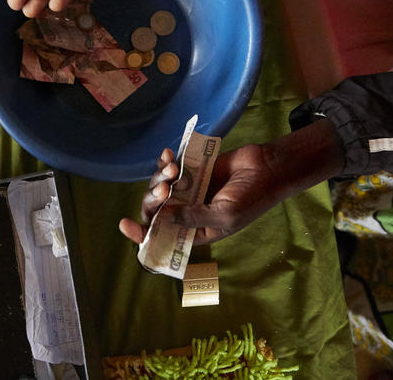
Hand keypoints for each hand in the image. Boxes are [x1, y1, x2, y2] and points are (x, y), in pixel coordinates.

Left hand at [118, 143, 285, 245]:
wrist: (267, 167)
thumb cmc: (252, 198)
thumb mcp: (225, 215)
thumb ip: (194, 217)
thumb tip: (161, 218)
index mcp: (196, 232)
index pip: (162, 238)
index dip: (142, 234)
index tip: (125, 224)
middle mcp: (188, 213)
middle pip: (156, 211)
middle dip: (153, 200)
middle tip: (164, 189)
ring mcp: (189, 191)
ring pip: (160, 188)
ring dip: (160, 178)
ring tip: (173, 169)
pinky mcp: (192, 170)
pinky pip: (170, 169)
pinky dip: (164, 162)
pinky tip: (167, 154)